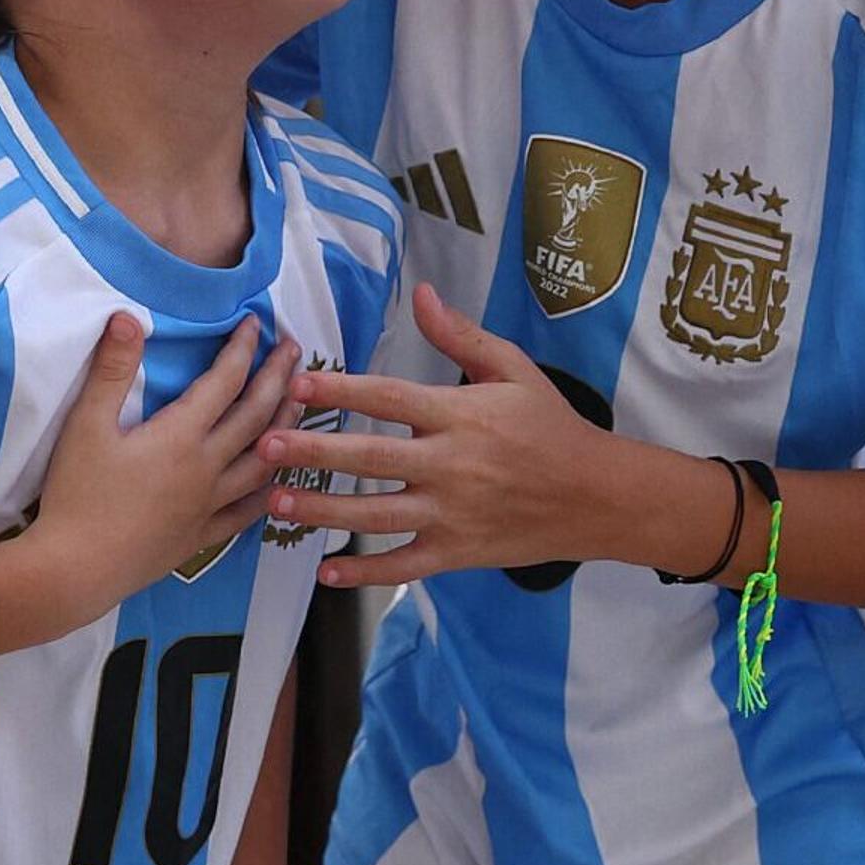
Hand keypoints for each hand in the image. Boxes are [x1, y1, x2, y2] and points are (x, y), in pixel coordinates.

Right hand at [24, 315, 301, 621]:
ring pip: (264, 462)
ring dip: (285, 427)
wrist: (75, 570)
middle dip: (278, 378)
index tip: (256, 323)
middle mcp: (206, 469)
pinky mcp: (200, 537)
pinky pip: (247, 512)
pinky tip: (276, 483)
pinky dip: (267, 492)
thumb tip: (129, 317)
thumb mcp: (85, 425)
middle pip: (255, 416)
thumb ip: (112, 370)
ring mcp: (208, 506)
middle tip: (295, 349)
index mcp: (181, 437)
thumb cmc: (77, 494)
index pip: (224, 382)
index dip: (242, 349)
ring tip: (298, 404)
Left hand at [258, 283, 689, 585]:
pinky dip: (365, 571)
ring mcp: (452, 514)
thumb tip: (420, 294)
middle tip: (267, 447)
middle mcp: (451, 465)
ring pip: (377, 515)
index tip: (298, 383)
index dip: (342, 390)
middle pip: (372, 458)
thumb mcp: (513, 370)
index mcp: (460, 415)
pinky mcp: (458, 553)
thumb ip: (460, 336)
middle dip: (316, 452)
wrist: (597, 497)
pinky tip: (325, 570)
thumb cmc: (549, 426)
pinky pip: (404, 565)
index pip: (390, 399)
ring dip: (323, 512)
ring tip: (275, 504)